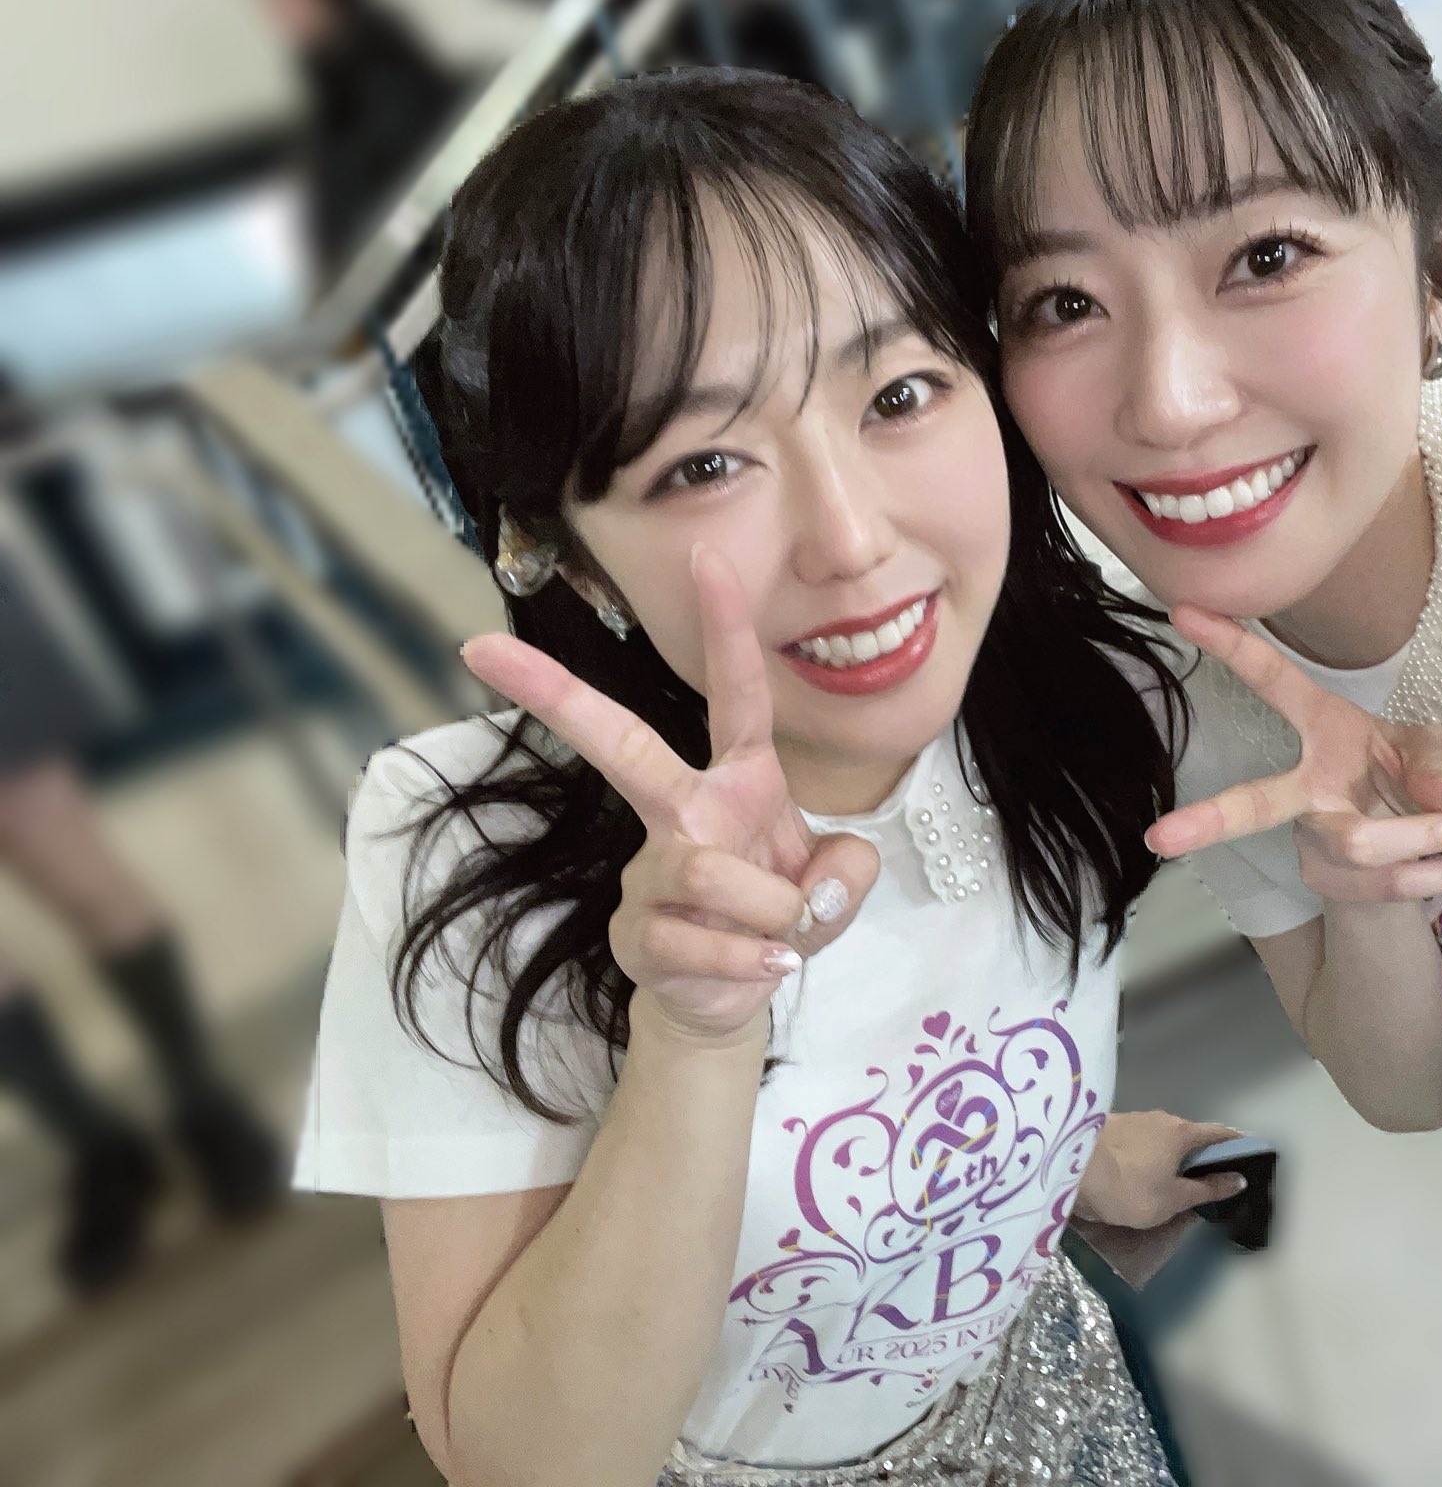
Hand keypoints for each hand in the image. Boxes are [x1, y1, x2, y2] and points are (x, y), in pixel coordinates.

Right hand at [461, 546, 880, 1045]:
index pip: (737, 693)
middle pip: (623, 745)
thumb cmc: (776, 916)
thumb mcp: (835, 886)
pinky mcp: (636, 932)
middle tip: (482, 648)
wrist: (732, 996)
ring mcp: (650, 870)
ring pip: (703, 867)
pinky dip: (748, 962)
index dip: (727, 626)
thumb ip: (849, 871)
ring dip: (767, 908)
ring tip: (785, 937)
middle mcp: (685, 811)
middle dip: (556, 695)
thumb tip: (821, 883)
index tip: (706, 554)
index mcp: (737, 780)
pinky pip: (698, 941)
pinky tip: (766, 969)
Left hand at [1074, 1112, 1245, 1230]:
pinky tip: (1139, 1173)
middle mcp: (1160, 1118)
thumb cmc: (1127, 1188)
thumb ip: (1205, 1189)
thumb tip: (1238, 1179)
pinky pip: (1140, 1141)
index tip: (1246, 1155)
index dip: (1235, 1144)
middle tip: (1204, 1180)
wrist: (1069, 1168)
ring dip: (1169, 1155)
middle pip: (1189, 1135)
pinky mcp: (1111, 1127)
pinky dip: (1147, 1155)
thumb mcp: (1171, 1199)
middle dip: (1198, 1154)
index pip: (1219, 1133)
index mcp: (1181, 1132)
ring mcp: (1133, 1119)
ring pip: (1161, 1138)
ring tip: (1168, 1181)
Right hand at [1149, 606, 1441, 904]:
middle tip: (1162, 838)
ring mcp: (1318, 845)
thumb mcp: (1430, 747)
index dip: (1233, 648)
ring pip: (1362, 846)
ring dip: (1425, 834)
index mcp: (1322, 733)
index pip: (1273, 684)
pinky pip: (1398, 884)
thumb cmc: (1405, 776)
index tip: (1185, 610)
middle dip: (1211, 820)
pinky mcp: (1341, 886)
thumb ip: (1438, 760)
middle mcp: (1307, 790)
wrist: (1408, 849)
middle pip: (1257, 805)